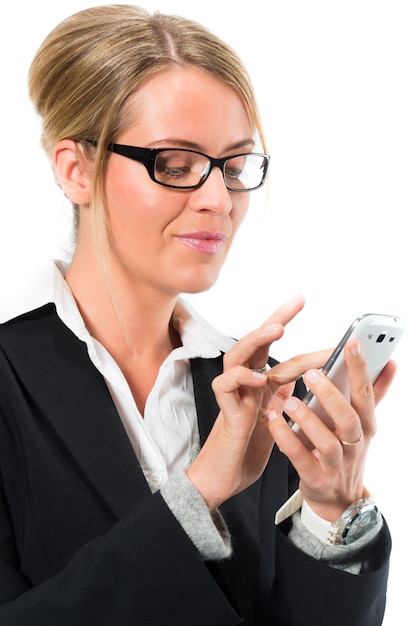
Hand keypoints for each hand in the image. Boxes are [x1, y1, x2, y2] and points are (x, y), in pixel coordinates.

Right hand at [187, 295, 328, 510]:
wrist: (225, 478)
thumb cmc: (247, 450)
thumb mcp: (277, 420)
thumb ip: (284, 397)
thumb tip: (299, 380)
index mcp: (261, 384)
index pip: (280, 351)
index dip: (299, 335)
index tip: (318, 318)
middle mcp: (246, 383)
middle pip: (257, 342)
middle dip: (277, 318)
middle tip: (298, 300)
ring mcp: (234, 394)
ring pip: (238, 355)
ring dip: (256, 340)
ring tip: (278, 328)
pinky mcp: (225, 410)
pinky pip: (225, 385)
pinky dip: (240, 378)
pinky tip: (258, 378)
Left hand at [266, 338, 396, 520]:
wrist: (339, 499)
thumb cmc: (348, 452)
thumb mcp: (365, 424)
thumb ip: (375, 393)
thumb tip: (391, 362)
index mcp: (366, 425)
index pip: (366, 393)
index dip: (360, 368)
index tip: (352, 343)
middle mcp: (353, 443)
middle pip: (348, 418)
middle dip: (330, 395)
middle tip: (311, 373)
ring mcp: (335, 463)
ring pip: (325, 441)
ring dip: (307, 419)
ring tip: (289, 401)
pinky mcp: (315, 477)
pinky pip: (298, 457)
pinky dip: (285, 438)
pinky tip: (273, 420)